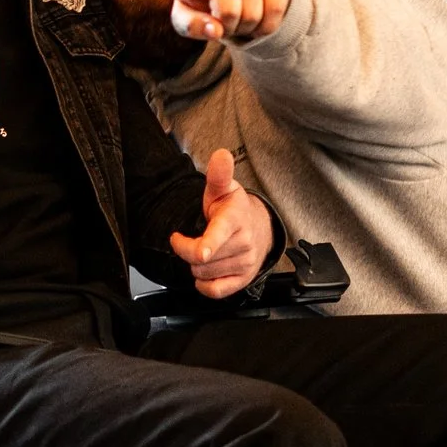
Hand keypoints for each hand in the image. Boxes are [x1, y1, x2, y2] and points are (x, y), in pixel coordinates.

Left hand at [163, 0, 295, 42]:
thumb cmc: (208, 6)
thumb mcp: (191, 19)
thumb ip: (194, 26)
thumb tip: (215, 30)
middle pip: (229, 10)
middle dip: (230, 26)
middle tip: (227, 21)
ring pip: (254, 13)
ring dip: (248, 27)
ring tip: (242, 16)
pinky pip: (275, 9)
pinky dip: (267, 25)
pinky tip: (260, 15)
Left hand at [170, 149, 273, 297]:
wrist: (259, 228)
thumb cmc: (233, 209)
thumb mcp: (223, 189)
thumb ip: (218, 174)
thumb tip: (220, 155)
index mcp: (235, 219)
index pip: (219, 235)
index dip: (206, 245)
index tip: (199, 250)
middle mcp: (244, 243)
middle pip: (201, 259)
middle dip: (187, 250)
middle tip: (191, 238)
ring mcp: (245, 263)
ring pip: (204, 274)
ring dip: (196, 265)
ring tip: (204, 250)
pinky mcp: (244, 280)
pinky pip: (215, 291)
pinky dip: (204, 284)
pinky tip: (206, 270)